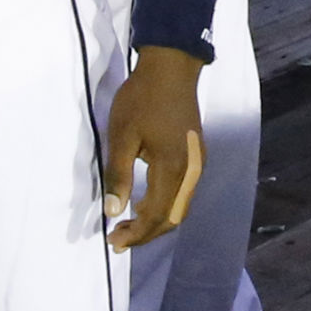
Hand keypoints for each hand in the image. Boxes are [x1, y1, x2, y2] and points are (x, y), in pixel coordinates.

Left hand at [101, 46, 203, 248]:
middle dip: (146, 234)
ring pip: (180, 207)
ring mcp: (197, 164)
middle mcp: (191, 172)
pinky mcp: (196, 156)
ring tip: (127, 226)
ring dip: (156, 222)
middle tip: (118, 240)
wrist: (171, 67)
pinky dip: (165, 206)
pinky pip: (183, 193)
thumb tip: (114, 211)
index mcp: (173, 168)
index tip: (113, 242)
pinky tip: (145, 203)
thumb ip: (119, 176)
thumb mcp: (122, 136)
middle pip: (173, 218)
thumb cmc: (142, 99)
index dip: (136, 234)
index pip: (157, 215)